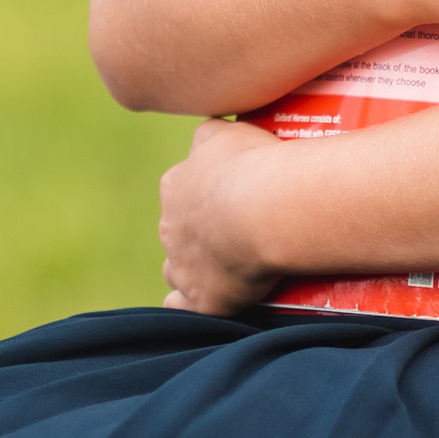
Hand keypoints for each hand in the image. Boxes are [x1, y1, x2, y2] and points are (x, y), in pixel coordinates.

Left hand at [158, 118, 289, 313]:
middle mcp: (171, 224)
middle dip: (201, 232)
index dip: (206, 193)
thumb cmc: (254, 164)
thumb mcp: (229, 132)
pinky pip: (181, 305)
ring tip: (223, 269)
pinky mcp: (201, 296)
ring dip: (192, 267)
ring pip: (176, 267)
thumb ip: (213, 135)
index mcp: (176, 184)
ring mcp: (183, 263)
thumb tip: (212, 135)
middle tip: (240, 232)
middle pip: (179, 229)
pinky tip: (196, 303)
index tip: (233, 195)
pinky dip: (185, 305)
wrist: (268, 209)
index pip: (183, 188)